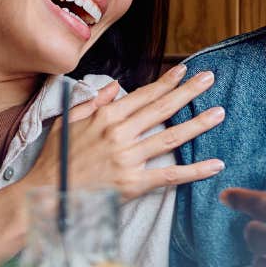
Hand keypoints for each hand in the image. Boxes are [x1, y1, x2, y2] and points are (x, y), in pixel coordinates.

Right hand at [26, 63, 224, 199]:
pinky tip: (215, 164)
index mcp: (105, 116)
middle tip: (209, 78)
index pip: (143, 94)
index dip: (166, 82)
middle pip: (162, 109)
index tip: (184, 70)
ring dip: (198, 124)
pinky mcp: (133, 184)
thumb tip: (112, 86)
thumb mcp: (68, 121)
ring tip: (219, 113)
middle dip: (188, 91)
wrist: (45, 196)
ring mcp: (128, 159)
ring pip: (171, 137)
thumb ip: (93, 102)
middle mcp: (120, 133)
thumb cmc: (55, 160)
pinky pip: (170, 175)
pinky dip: (195, 170)